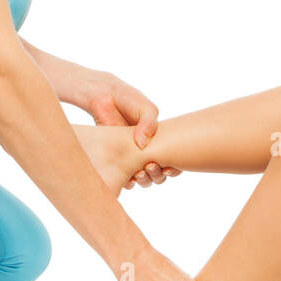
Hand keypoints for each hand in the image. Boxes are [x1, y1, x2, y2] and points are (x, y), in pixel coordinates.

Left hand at [81, 73, 180, 189]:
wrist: (105, 97)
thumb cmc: (129, 100)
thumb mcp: (146, 108)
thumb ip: (149, 123)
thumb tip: (142, 144)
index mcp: (160, 142)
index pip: (173, 162)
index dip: (174, 169)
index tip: (168, 168)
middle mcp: (147, 153)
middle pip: (159, 175)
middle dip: (157, 175)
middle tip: (151, 165)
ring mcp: (131, 158)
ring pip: (144, 180)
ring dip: (145, 180)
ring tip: (140, 172)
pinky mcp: (115, 161)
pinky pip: (124, 179)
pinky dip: (127, 182)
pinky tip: (128, 177)